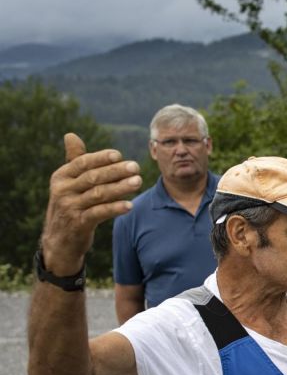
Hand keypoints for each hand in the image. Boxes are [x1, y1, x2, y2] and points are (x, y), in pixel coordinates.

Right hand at [41, 134, 140, 274]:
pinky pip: (100, 213)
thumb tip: (70, 135)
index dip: (101, 158)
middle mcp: (63, 190)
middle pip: (93, 177)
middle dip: (116, 171)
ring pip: (98, 194)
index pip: (83, 163)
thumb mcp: (68, 183)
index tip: (119, 155)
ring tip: (138, 182)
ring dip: (120, 188)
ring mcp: (70, 207)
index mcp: (61, 176)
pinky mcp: (78, 224)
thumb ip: (74, 161)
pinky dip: (115, 208)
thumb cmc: (70, 205)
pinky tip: (130, 205)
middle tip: (136, 167)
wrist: (60, 240)